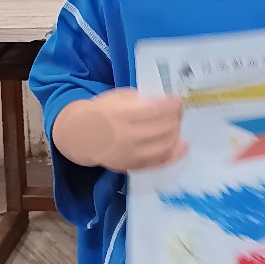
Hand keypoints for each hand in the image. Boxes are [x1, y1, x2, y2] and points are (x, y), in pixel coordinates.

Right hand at [53, 88, 187, 172]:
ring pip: (165, 146)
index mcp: (121, 114)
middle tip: (178, 111)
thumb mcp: (118, 96)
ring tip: (178, 124)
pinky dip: (175, 154)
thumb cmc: (101, 111)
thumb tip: (167, 102)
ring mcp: (130, 155)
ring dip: (177, 133)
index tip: (178, 99)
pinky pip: (158, 163)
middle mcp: (126, 136)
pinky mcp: (132, 167)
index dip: (172, 104)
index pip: (155, 110)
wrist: (81, 136)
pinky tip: (184, 145)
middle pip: (163, 128)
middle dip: (176, 117)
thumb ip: (141, 99)